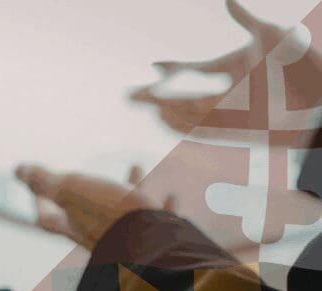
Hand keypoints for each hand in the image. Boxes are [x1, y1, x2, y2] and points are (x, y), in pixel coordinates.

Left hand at [14, 164, 170, 249]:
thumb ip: (46, 182)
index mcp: (77, 226)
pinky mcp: (160, 241)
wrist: (159, 250)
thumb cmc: (113, 217)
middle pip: (90, 214)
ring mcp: (132, 239)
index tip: (37, 195)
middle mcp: (102, 235)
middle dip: (90, 193)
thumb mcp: (73, 191)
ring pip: (128, 210)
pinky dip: (165, 206)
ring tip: (136, 166)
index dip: (40, 205)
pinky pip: (161, 220)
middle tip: (87, 179)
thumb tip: (17, 169)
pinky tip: (172, 194)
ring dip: (131, 187)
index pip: (49, 219)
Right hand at [130, 0, 299, 132]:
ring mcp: (227, 114)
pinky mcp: (231, 131)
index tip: (153, 65)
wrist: (316, 99)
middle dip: (154, 95)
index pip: (195, 71)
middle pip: (182, 96)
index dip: (173, 70)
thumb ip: (245, 18)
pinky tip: (160, 114)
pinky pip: (197, 131)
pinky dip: (177, 124)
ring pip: (185, 113)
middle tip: (127, 95)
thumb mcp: (270, 35)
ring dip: (161, 108)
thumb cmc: (298, 65)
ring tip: (138, 100)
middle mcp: (226, 94)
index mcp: (232, 70)